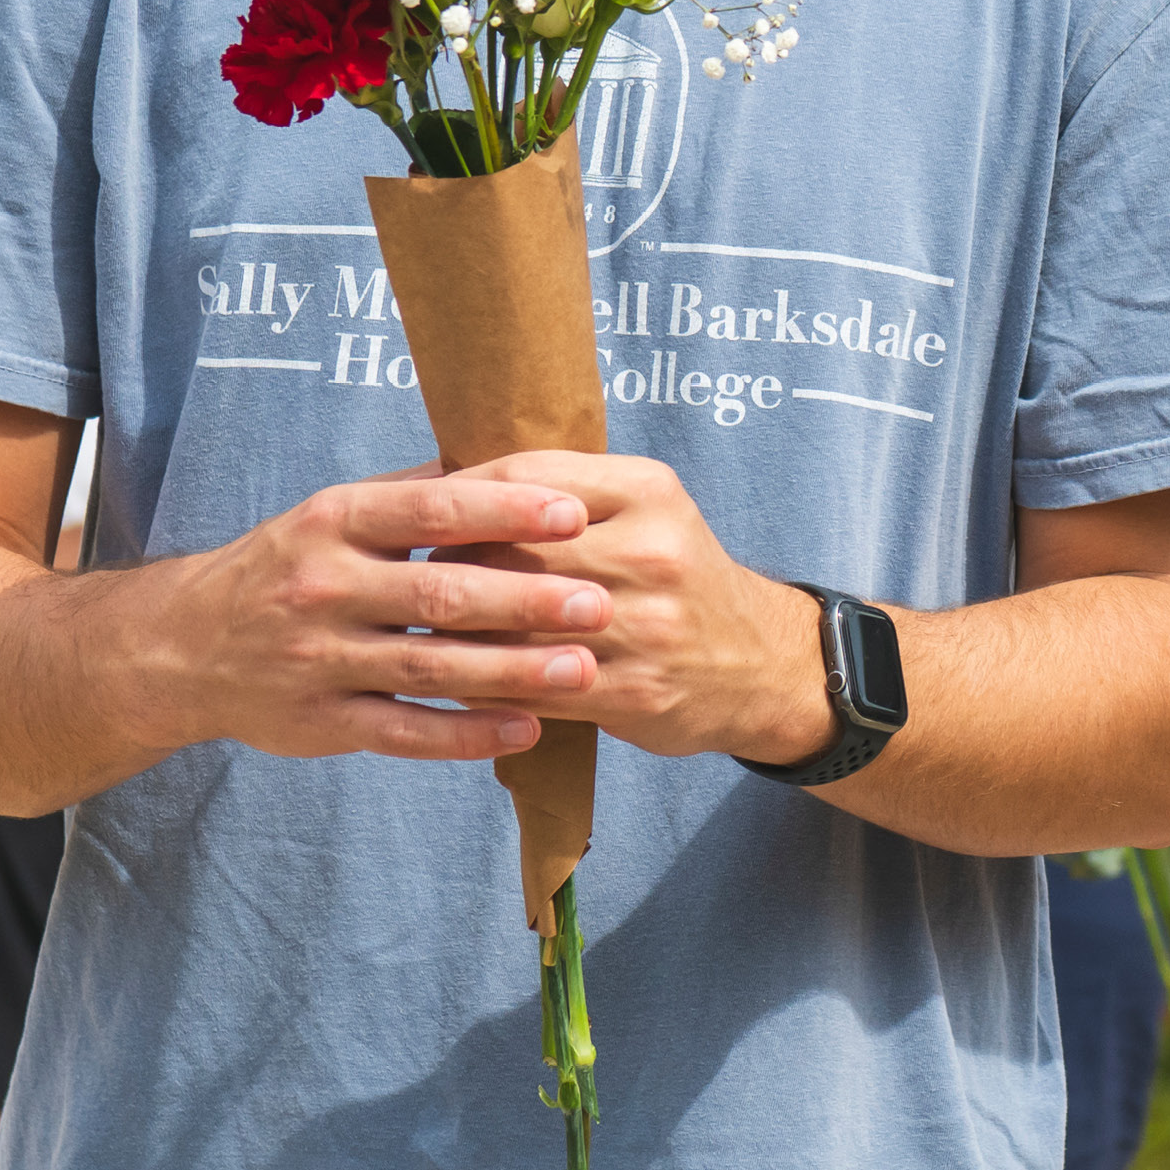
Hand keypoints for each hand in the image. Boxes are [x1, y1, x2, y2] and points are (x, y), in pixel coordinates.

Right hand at [129, 469, 616, 764]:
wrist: (182, 648)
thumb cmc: (283, 568)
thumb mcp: (330, 514)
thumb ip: (412, 493)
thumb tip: (508, 457)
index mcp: (334, 522)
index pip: (430, 510)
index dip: (504, 511)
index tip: (573, 512)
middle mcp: (323, 588)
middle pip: (438, 594)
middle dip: (525, 599)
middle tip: (598, 601)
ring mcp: (318, 661)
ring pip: (429, 669)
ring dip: (512, 671)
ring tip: (585, 669)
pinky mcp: (319, 724)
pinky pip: (403, 733)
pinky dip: (466, 735)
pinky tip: (526, 730)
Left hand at [445, 452, 835, 763]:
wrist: (760, 664)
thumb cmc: (676, 577)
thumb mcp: (646, 510)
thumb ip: (565, 493)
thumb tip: (448, 486)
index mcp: (648, 490)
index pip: (529, 478)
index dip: (463, 496)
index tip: (422, 516)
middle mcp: (652, 550)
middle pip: (515, 552)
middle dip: (451, 569)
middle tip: (409, 582)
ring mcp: (646, 625)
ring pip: (516, 624)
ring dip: (456, 633)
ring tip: (418, 631)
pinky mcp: (635, 690)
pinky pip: (532, 685)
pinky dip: (484, 685)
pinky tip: (456, 681)